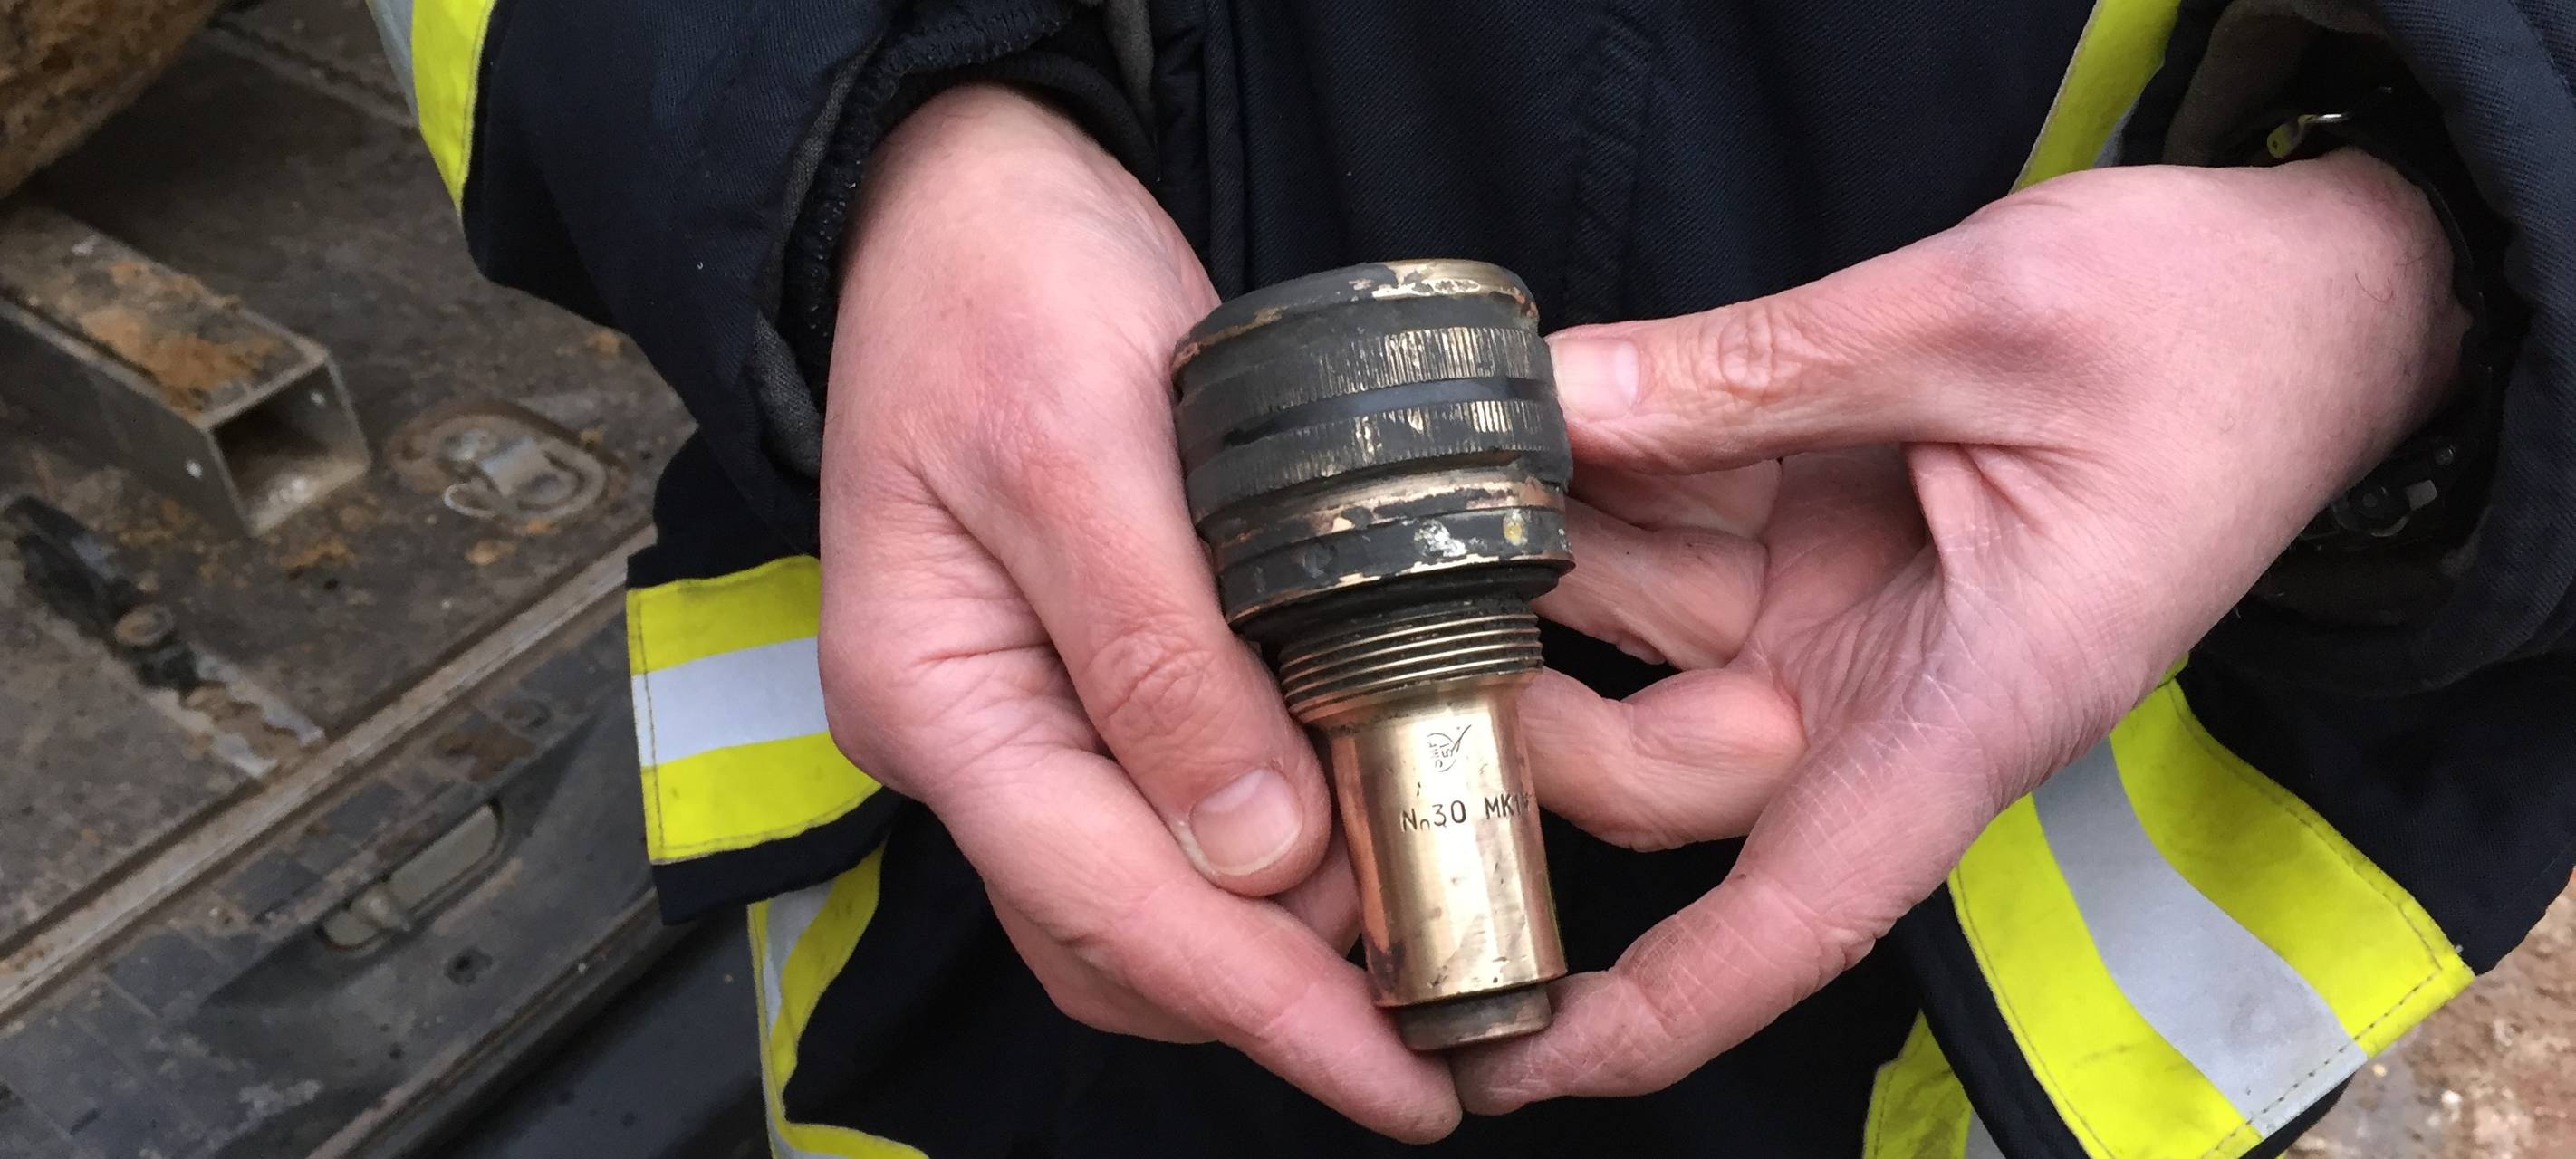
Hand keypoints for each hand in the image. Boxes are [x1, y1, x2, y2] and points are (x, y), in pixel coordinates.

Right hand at [816, 85, 1453, 1137]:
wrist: (960, 198)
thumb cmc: (1000, 290)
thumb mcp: (1083, 450)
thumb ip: (1160, 661)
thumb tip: (1256, 857)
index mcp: (939, 699)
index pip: (1113, 911)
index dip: (1270, 1012)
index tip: (1402, 1087)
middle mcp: (973, 740)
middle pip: (1127, 942)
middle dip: (1287, 991)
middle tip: (1451, 1003)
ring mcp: (1023, 719)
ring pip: (1153, 901)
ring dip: (1288, 936)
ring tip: (1431, 921)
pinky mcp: (1086, 683)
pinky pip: (1178, 819)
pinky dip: (1278, 850)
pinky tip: (1368, 825)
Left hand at [1454, 150, 2467, 1108]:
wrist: (2327, 292)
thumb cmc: (2218, 333)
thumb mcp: (1986, 320)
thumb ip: (1760, 371)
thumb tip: (1562, 405)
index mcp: (1964, 710)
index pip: (1785, 920)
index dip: (1636, 1015)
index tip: (1494, 1058)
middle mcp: (1886, 696)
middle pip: (1651, 776)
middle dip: (1521, 705)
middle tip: (1406, 581)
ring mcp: (1844, 623)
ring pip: (1633, 644)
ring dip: (1534, 568)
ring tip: (1450, 473)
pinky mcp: (1824, 544)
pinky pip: (1668, 538)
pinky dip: (1595, 483)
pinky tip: (1534, 416)